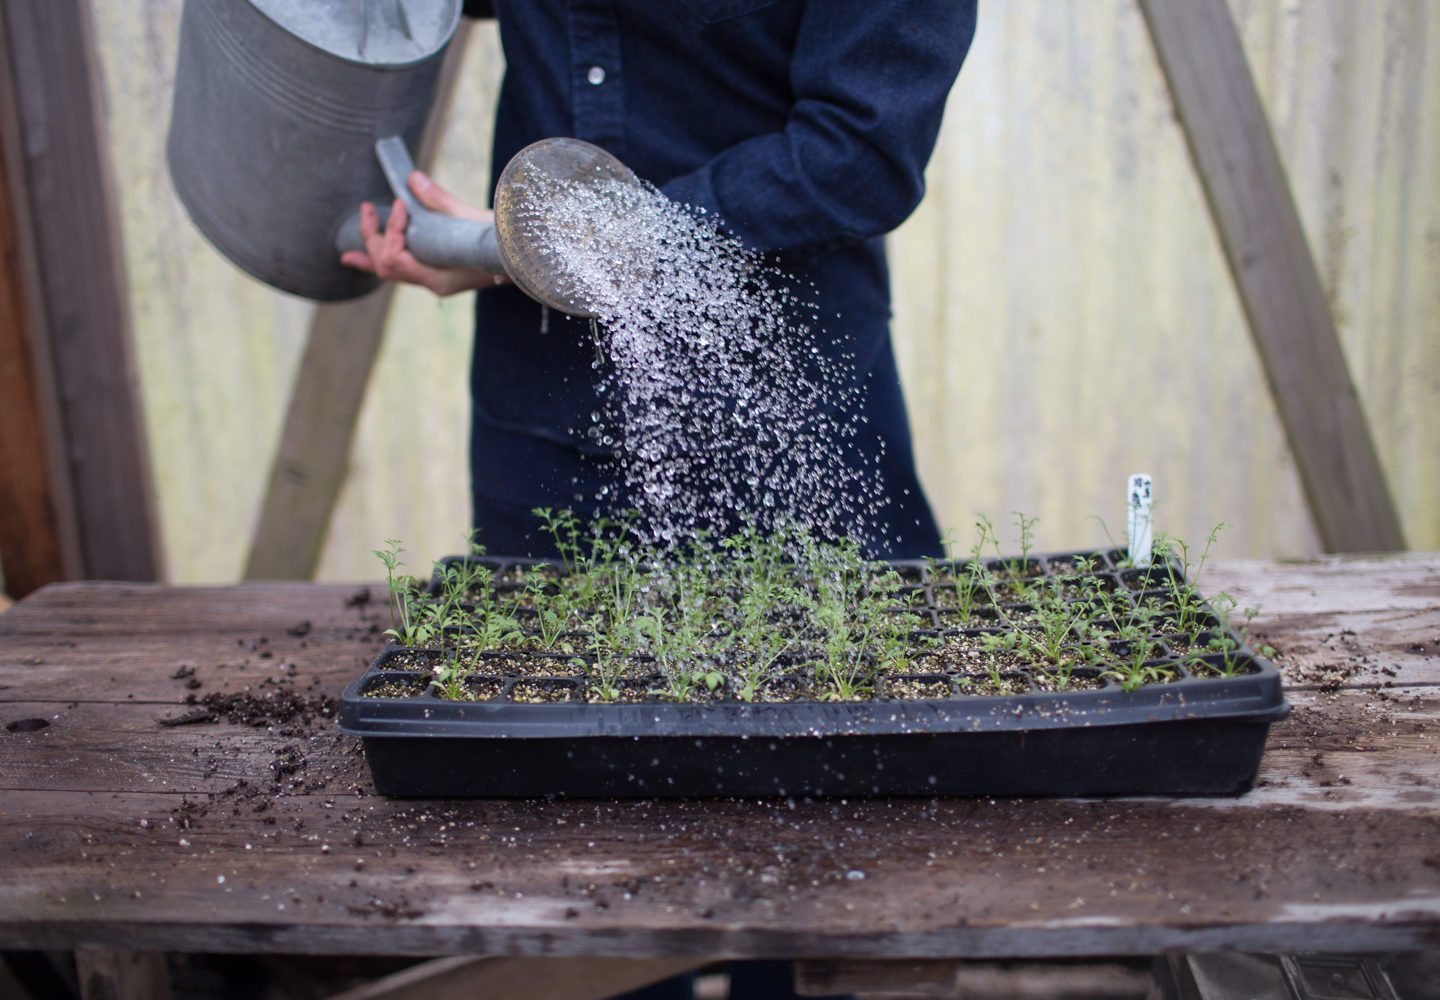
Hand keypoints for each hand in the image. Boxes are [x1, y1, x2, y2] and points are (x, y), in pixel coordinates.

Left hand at [340, 171, 507, 296]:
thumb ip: (439, 202)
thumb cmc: (507, 241)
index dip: (393, 230)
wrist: (530, 257)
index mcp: (440, 278)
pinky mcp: (441, 273)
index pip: (397, 258)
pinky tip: (360, 257)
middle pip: (387, 266)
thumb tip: (411, 179)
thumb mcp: (473, 219)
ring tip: (354, 239)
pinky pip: (403, 271)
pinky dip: (381, 260)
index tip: (402, 205)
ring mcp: (437, 281)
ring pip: (391, 271)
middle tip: (367, 209)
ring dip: (371, 249)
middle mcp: (435, 283)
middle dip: (371, 237)